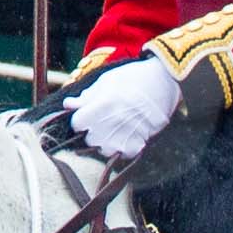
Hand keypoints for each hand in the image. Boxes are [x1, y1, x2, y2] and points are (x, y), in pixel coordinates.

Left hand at [62, 57, 179, 158]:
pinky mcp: (140, 142)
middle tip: (102, 121)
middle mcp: (112, 122)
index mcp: (102, 105)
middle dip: (92, 131)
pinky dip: (122, 148)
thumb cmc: (133, 78)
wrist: (164, 81)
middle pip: (89, 139)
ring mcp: (126, 134)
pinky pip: (123, 154)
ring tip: (114, 129)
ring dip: (105, 142)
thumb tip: (68, 105)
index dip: (80, 119)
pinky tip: (125, 135)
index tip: (85, 116)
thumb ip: (86, 96)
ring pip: (104, 150)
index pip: (77, 123)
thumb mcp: (107, 81)